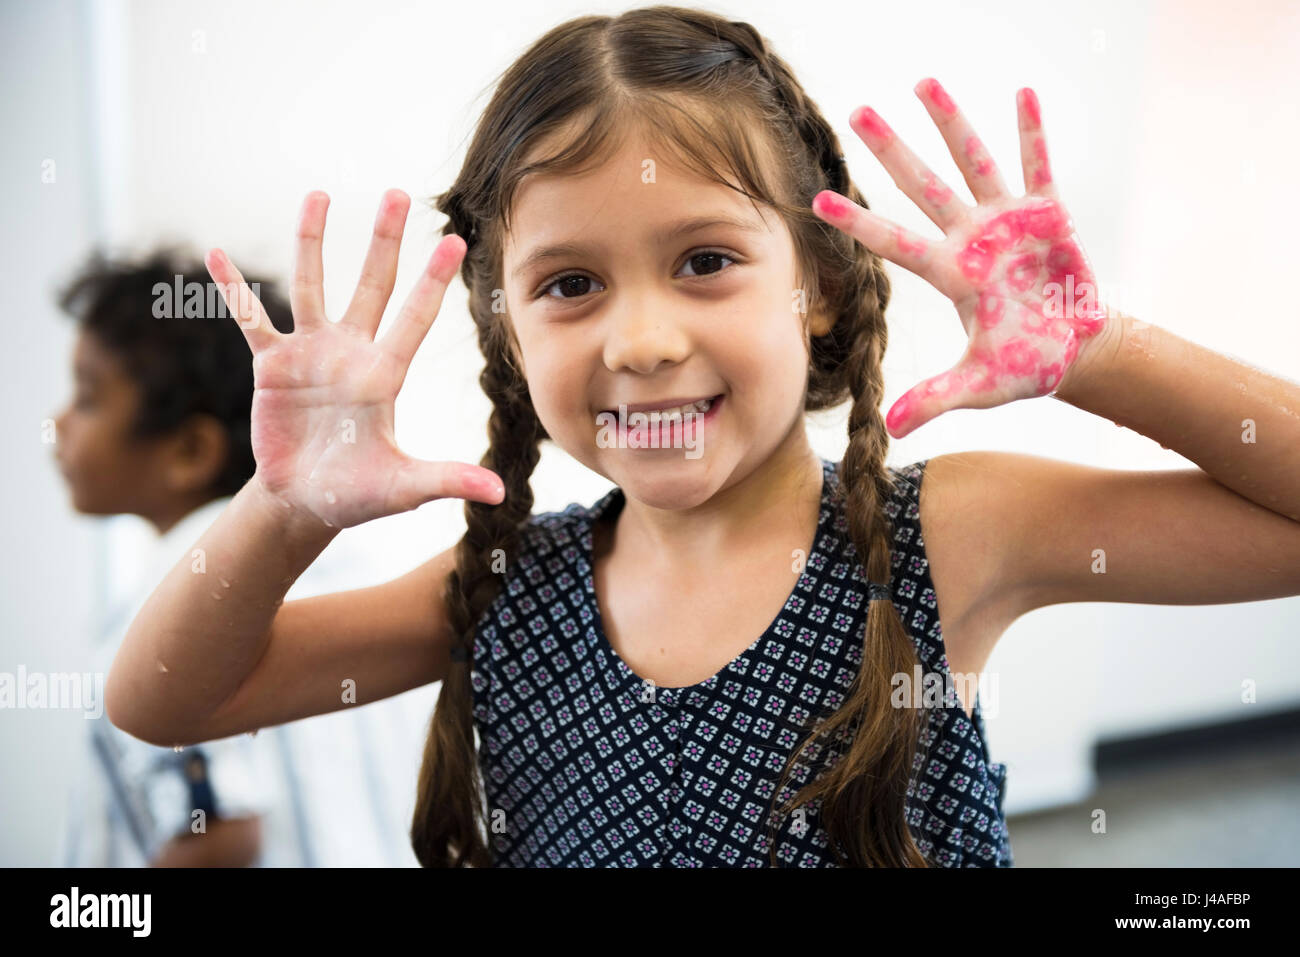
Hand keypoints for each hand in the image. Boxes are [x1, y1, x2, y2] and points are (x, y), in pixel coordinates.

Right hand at [206, 189, 504, 530]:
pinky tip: (216, 254)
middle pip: (372, 285)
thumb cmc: (359, 495)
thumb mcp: (403, 488)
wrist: (305, 503)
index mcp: (385, 376)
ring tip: (319, 195)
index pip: (415, 318)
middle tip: (399, 193)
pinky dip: (233, 288)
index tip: (455, 240)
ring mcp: (311, 354)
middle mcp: (351, 353)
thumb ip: (446, 480)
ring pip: (312, 286)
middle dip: (385, 241)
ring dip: (313, 242)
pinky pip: (252, 319)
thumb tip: (499, 493)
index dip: (433, 282)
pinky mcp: (272, 365)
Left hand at [812, 78, 1109, 438]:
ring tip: (923, 82)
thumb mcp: (980, 385)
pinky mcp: (1047, 214)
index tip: (818, 200)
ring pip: (972, 162)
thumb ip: (937, 398)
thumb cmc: (1023, 366)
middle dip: (892, 149)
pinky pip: (1037, 165)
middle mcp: (971, 240)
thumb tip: (894, 430)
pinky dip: (1031, 132)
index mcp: (952, 275)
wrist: (1074, 351)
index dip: (859, 222)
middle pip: (923, 186)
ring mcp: (1007, 222)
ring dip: (952, 123)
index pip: (894, 243)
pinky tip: (1021, 93)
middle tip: (857, 110)